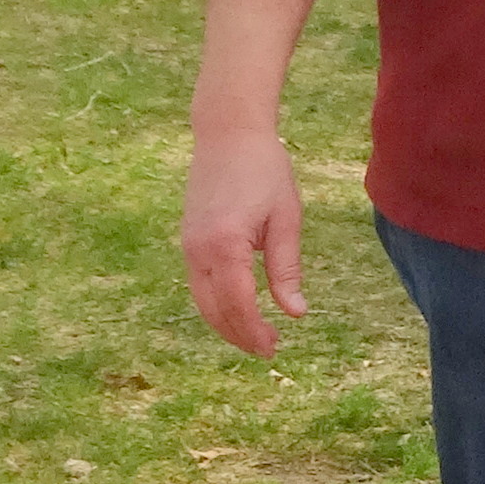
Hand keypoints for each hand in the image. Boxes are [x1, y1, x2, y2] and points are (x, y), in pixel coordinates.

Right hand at [182, 125, 308, 358]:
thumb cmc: (265, 170)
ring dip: (225, 323)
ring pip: (201, 300)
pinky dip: (215, 303)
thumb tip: (296, 313)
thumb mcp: (286, 219)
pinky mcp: (187, 239)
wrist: (228, 133)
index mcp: (225, 244)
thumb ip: (286, 268)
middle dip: (238, 334)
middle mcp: (199, 250)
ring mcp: (188, 245)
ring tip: (253, 336)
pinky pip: (198, 283)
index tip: (272, 347)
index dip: (254, 330)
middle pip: (214, 309)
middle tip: (266, 350)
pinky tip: (237, 308)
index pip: (237, 303)